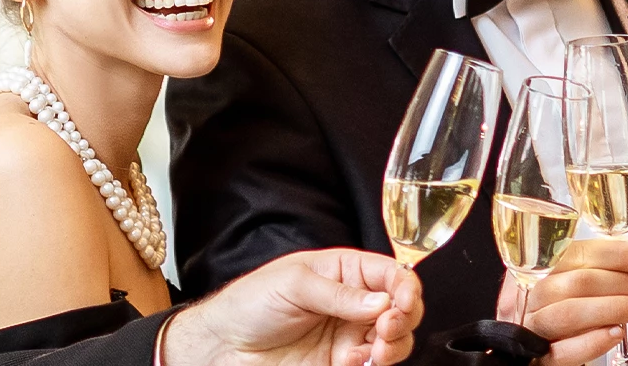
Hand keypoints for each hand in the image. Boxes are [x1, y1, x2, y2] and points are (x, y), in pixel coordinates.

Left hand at [162, 248, 420, 365]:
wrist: (221, 347)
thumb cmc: (248, 305)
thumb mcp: (292, 284)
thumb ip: (339, 293)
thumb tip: (381, 302)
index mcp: (344, 271)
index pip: (390, 274)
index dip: (405, 286)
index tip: (403, 302)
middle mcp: (353, 302)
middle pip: (402, 307)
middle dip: (403, 317)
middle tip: (388, 327)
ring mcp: (349, 333)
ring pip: (395, 338)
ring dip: (394, 344)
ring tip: (377, 349)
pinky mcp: (343, 360)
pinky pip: (373, 362)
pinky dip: (372, 362)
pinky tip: (352, 360)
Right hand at [522, 239, 627, 365]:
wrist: (534, 350)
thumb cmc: (560, 309)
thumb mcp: (569, 284)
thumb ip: (594, 269)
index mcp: (537, 272)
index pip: (577, 254)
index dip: (617, 254)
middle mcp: (529, 298)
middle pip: (576, 282)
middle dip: (622, 282)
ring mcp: (531, 329)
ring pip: (569, 314)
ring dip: (613, 308)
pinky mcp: (538, 359)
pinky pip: (562, 352)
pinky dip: (593, 342)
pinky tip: (616, 333)